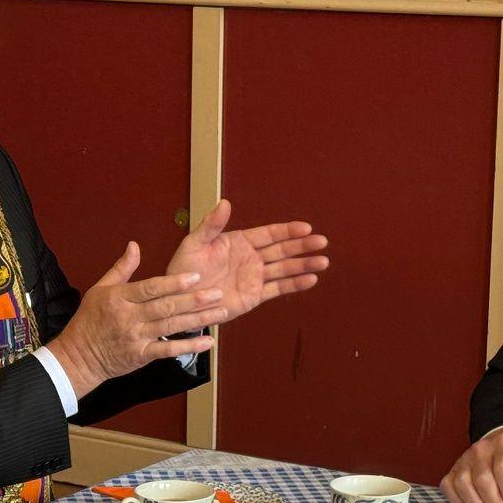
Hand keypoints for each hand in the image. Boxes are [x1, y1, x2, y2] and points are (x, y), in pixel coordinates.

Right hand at [45, 242, 227, 395]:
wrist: (79, 356)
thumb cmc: (89, 321)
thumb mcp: (100, 289)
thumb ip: (121, 268)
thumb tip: (134, 245)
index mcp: (120, 298)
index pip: (151, 288)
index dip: (174, 282)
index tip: (195, 277)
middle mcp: (129, 317)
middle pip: (166, 307)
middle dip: (193, 300)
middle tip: (217, 293)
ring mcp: (136, 337)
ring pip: (171, 326)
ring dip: (198, 320)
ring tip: (220, 312)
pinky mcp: (141, 355)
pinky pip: (167, 350)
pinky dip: (188, 346)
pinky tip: (207, 342)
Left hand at [165, 199, 328, 318]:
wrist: (179, 299)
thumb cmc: (183, 268)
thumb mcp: (194, 243)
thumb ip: (211, 225)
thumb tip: (226, 203)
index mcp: (239, 242)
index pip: (269, 234)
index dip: (287, 231)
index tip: (305, 228)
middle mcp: (251, 258)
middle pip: (282, 249)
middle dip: (302, 246)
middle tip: (322, 242)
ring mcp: (254, 277)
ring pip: (284, 269)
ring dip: (303, 265)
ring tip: (323, 261)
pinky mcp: (254, 296)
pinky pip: (277, 288)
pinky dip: (294, 285)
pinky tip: (311, 280)